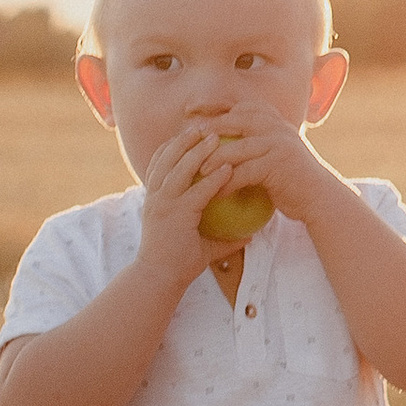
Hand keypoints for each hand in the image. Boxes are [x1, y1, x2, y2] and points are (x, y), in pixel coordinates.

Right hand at [133, 120, 259, 285]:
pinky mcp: (176, 215)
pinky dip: (211, 178)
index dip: (174, 145)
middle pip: (167, 158)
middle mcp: (156, 197)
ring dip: (197, 151)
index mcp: (155, 198)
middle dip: (184, 140)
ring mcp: (163, 205)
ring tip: (214, 137)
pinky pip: (196, 191)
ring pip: (179, 169)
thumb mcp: (198, 241)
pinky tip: (227, 169)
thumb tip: (249, 233)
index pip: (159, 163)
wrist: (160, 279)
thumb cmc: (177, 262)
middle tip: (203, 126)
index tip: (191, 133)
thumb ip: (220, 234)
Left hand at [183, 108, 326, 228]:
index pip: (239, 108)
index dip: (215, 113)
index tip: (192, 123)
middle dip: (207, 133)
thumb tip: (222, 137)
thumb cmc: (290, 177)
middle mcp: (276, 125)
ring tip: (197, 173)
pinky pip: (244, 172)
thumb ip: (256, 139)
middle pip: (233, 122)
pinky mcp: (278, 163)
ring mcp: (278, 142)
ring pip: (236, 148)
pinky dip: (227, 183)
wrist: (318, 196)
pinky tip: (215, 194)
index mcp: (273, 119)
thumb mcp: (274, 150)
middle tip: (185, 148)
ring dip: (213, 161)